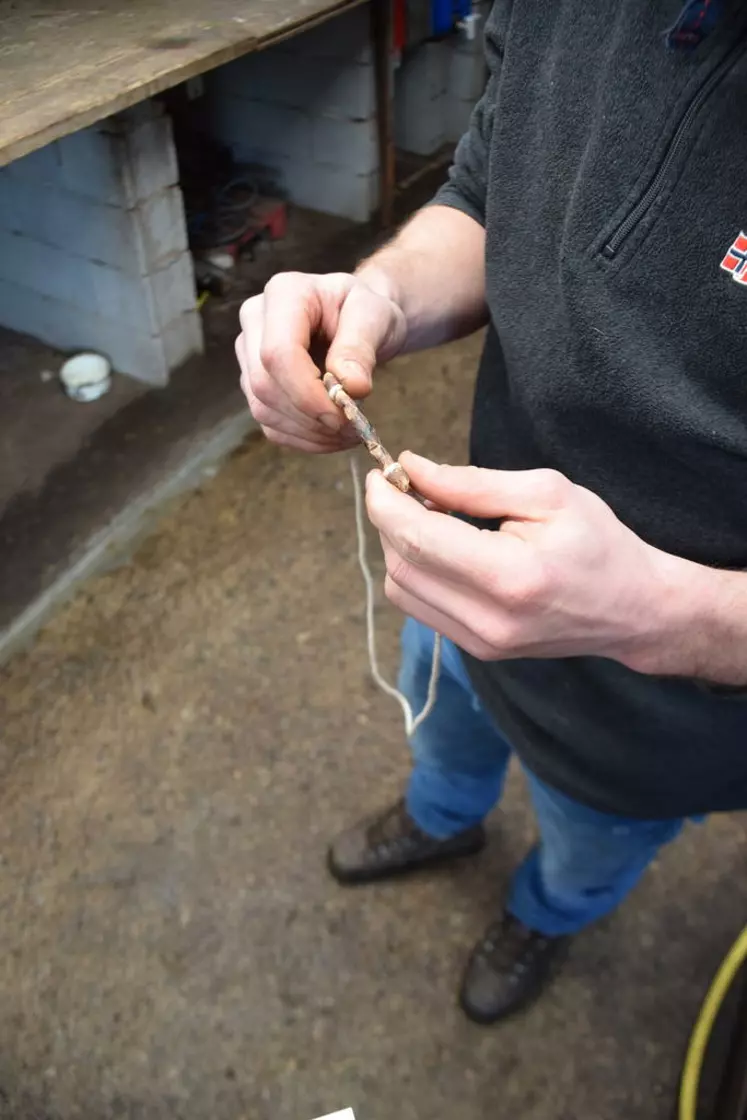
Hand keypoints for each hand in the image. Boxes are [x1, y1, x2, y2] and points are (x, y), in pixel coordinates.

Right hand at [236, 270, 406, 452]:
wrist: (360, 320)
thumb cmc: (366, 311)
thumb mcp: (375, 316)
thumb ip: (361, 346)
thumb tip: (351, 387)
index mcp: (284, 294)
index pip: (278, 353)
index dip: (306, 392)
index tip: (342, 415)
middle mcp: (256, 320)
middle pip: (264, 384)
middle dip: (310, 416)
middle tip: (353, 428)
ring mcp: (249, 354)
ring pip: (263, 408)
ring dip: (308, 432)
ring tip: (348, 431)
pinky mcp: (254, 383)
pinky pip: (270, 423)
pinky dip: (303, 438)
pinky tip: (331, 435)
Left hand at [366, 451, 686, 669]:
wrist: (634, 609)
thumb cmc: (598, 542)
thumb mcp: (545, 493)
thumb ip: (472, 484)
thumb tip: (412, 469)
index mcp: (511, 577)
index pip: (418, 539)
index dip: (386, 504)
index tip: (380, 473)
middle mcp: (490, 620)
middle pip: (402, 564)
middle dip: (389, 520)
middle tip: (401, 486)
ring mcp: (482, 643)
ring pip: (402, 590)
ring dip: (398, 547)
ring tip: (424, 515)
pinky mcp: (478, 651)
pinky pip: (420, 608)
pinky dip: (415, 571)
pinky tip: (438, 546)